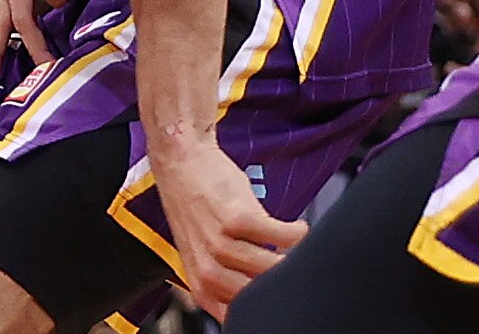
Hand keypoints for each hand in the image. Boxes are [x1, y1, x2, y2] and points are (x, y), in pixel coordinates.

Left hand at [152, 133, 305, 318]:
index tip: (284, 298)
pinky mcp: (239, 218)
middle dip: (284, 283)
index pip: (241, 316)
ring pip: (276, 268)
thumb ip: (226, 280)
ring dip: (295, 257)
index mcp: (202, 285)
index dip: (268, 307)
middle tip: (294, 270)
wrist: (181, 161)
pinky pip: (285, 237)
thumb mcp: (200, 254)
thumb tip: (261, 299)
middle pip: (263, 294)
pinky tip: (297, 229)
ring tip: (296, 247)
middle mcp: (209, 269)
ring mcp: (222, 244)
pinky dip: (298, 234)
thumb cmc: (194, 206)